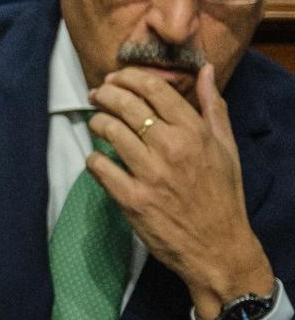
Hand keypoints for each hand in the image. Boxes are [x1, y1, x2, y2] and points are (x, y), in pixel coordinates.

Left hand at [87, 64, 276, 319]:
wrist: (220, 249)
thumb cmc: (222, 196)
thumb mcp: (226, 149)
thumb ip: (213, 107)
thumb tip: (202, 69)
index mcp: (195, 133)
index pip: (153, 88)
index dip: (128, 77)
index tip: (116, 79)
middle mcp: (172, 149)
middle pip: (125, 104)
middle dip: (106, 94)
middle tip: (98, 95)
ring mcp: (150, 174)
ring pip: (107, 130)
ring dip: (97, 122)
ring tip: (97, 123)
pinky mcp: (132, 199)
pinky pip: (98, 166)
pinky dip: (93, 158)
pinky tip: (99, 159)